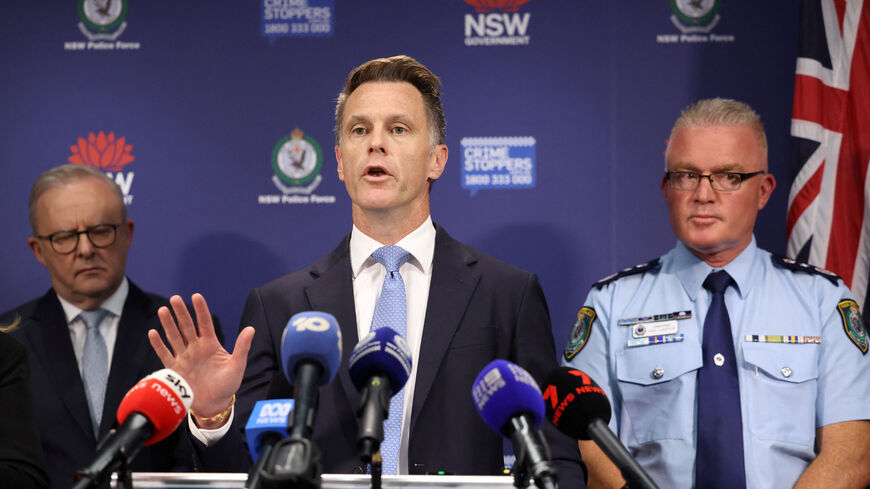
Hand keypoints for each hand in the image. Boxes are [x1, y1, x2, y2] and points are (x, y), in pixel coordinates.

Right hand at [148, 293, 254, 428]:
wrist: (214, 405)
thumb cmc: (227, 385)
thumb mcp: (237, 365)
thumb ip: (242, 347)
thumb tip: (251, 329)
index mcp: (211, 344)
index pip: (205, 323)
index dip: (201, 310)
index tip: (196, 296)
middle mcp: (196, 348)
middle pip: (187, 327)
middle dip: (181, 312)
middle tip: (175, 298)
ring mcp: (184, 357)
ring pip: (174, 337)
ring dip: (168, 324)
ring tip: (163, 310)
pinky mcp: (175, 369)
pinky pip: (165, 354)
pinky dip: (159, 344)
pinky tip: (153, 332)